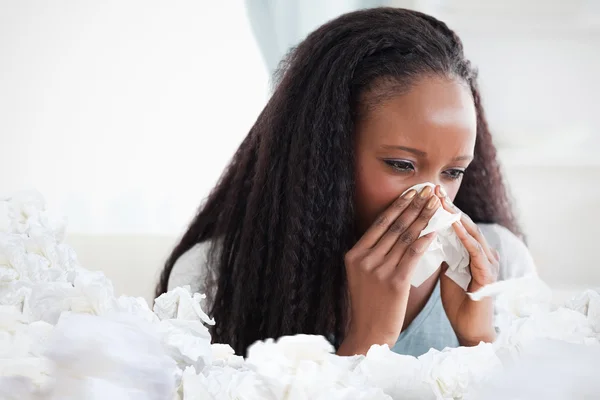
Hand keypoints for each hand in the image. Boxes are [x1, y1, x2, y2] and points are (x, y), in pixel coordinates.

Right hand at [337, 186, 439, 355]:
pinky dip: (426, 239)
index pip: (379, 224)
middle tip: (428, 191)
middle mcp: (364, 259)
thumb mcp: (361, 276)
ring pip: (406, 237)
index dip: (397, 206)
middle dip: (414, 206)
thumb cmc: (369, 306)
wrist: (369, 334)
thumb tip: (390, 232)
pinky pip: (414, 254)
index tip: (411, 192)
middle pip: (394, 227)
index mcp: (354, 255)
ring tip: (436, 204)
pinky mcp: (395, 282)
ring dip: (424, 218)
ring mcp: (378, 270)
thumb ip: (372, 255)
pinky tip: (436, 229)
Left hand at [436, 186, 498, 345]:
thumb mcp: (446, 269)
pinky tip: (454, 226)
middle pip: (464, 222)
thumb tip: (424, 233)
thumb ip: (441, 251)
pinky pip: (476, 251)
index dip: (441, 208)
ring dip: (456, 216)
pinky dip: (465, 237)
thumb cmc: (458, 299)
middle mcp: (482, 252)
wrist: (470, 328)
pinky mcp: (488, 275)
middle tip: (433, 187)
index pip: (455, 223)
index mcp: (471, 250)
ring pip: (471, 232)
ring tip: (442, 201)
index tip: (426, 192)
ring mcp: (488, 262)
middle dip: (448, 206)